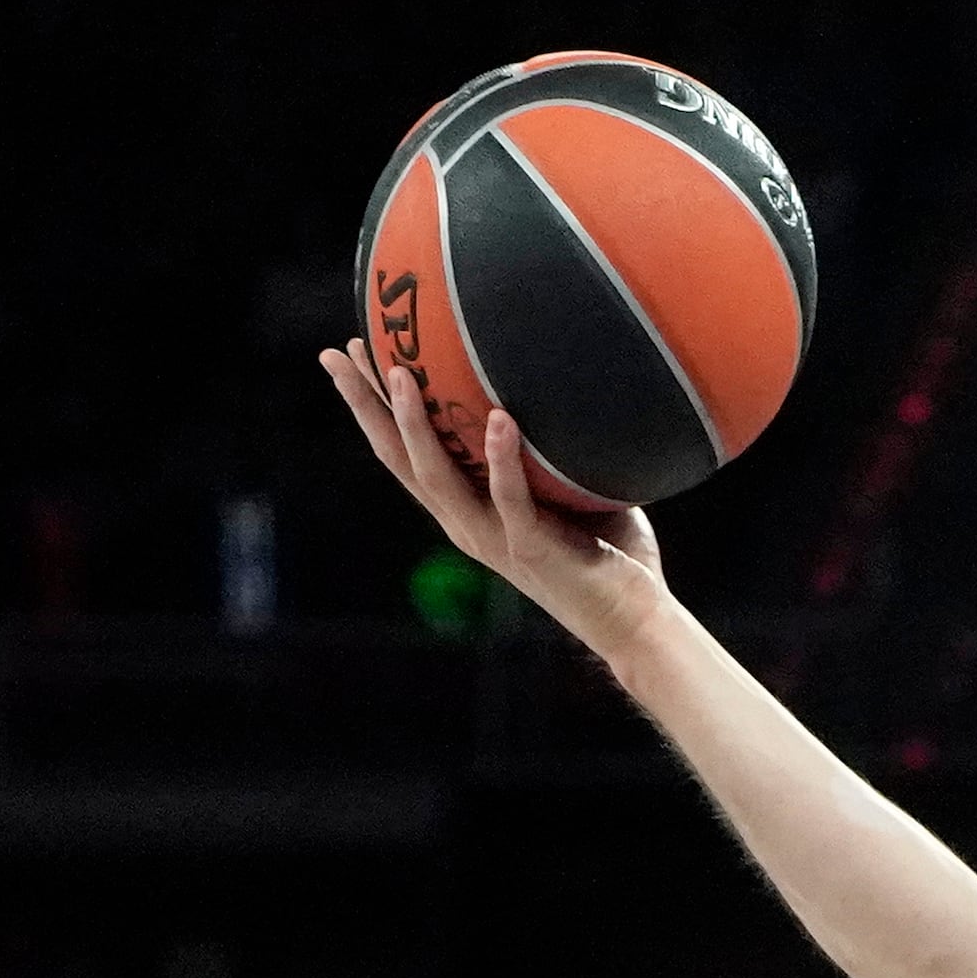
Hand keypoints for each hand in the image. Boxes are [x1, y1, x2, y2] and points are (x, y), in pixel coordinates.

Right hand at [319, 345, 671, 665]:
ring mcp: (495, 539)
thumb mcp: (569, 491)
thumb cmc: (611, 556)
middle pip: (399, 459)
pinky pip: (511, 497)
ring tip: (400, 373)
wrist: (636, 624)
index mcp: (467, 513)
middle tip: (340, 353)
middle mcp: (467, 526)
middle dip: (366, 405)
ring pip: (437, 477)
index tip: (352, 358)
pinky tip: (499, 418)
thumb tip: (561, 383)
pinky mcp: (530, 549)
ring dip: (416, 423)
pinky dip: (503, 457)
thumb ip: (551, 449)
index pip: (405, 455)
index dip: (373, 408)